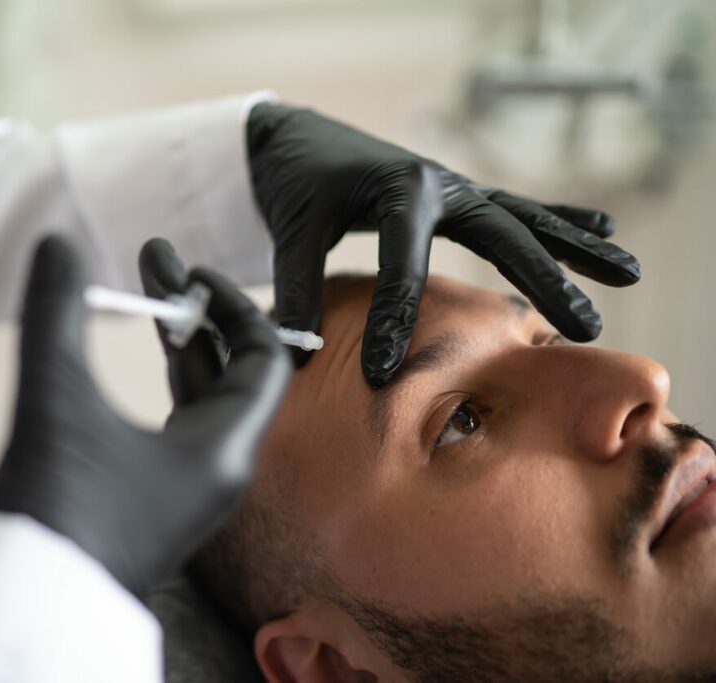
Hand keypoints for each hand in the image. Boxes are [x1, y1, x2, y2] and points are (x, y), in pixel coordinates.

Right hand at [0, 236, 290, 596]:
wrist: (31, 603)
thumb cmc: (55, 510)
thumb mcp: (55, 399)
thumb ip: (55, 313)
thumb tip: (55, 242)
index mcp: (225, 450)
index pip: (265, 358)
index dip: (232, 305)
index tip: (187, 273)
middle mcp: (221, 469)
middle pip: (231, 372)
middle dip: (195, 314)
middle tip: (156, 264)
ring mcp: (192, 486)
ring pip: (201, 398)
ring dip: (176, 346)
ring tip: (146, 295)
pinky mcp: (160, 497)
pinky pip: (178, 423)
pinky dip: (161, 382)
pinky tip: (131, 355)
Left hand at [248, 102, 640, 386]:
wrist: (296, 139)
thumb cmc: (296, 183)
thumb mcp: (291, 231)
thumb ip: (296, 289)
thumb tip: (298, 353)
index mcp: (398, 191)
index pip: (403, 265)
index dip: (391, 321)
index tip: (381, 373)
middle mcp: (440, 184)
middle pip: (503, 235)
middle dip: (545, 280)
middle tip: (584, 327)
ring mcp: (455, 187)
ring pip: (526, 218)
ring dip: (575, 247)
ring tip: (628, 273)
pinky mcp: (456, 193)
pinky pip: (516, 208)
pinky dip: (557, 219)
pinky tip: (601, 229)